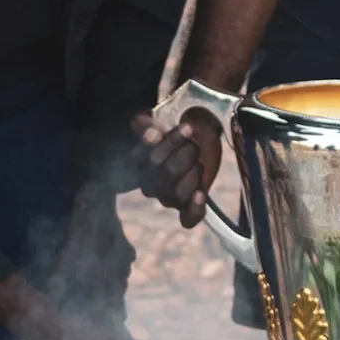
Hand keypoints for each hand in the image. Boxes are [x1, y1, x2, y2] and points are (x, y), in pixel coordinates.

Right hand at [131, 109, 223, 228]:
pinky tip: (201, 194)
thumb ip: (146, 123)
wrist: (196, 142)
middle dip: (188, 154)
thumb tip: (150, 134)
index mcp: (138, 163)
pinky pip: (188, 219)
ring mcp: (167, 198)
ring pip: (178, 193)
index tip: (188, 128)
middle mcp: (149, 184)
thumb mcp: (158, 120)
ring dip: (194, 174)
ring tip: (199, 162)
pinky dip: (195, 209)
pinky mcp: (186, 209)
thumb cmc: (175, 132)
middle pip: (167, 173)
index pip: (151, 156)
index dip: (170, 143)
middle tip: (195, 144)